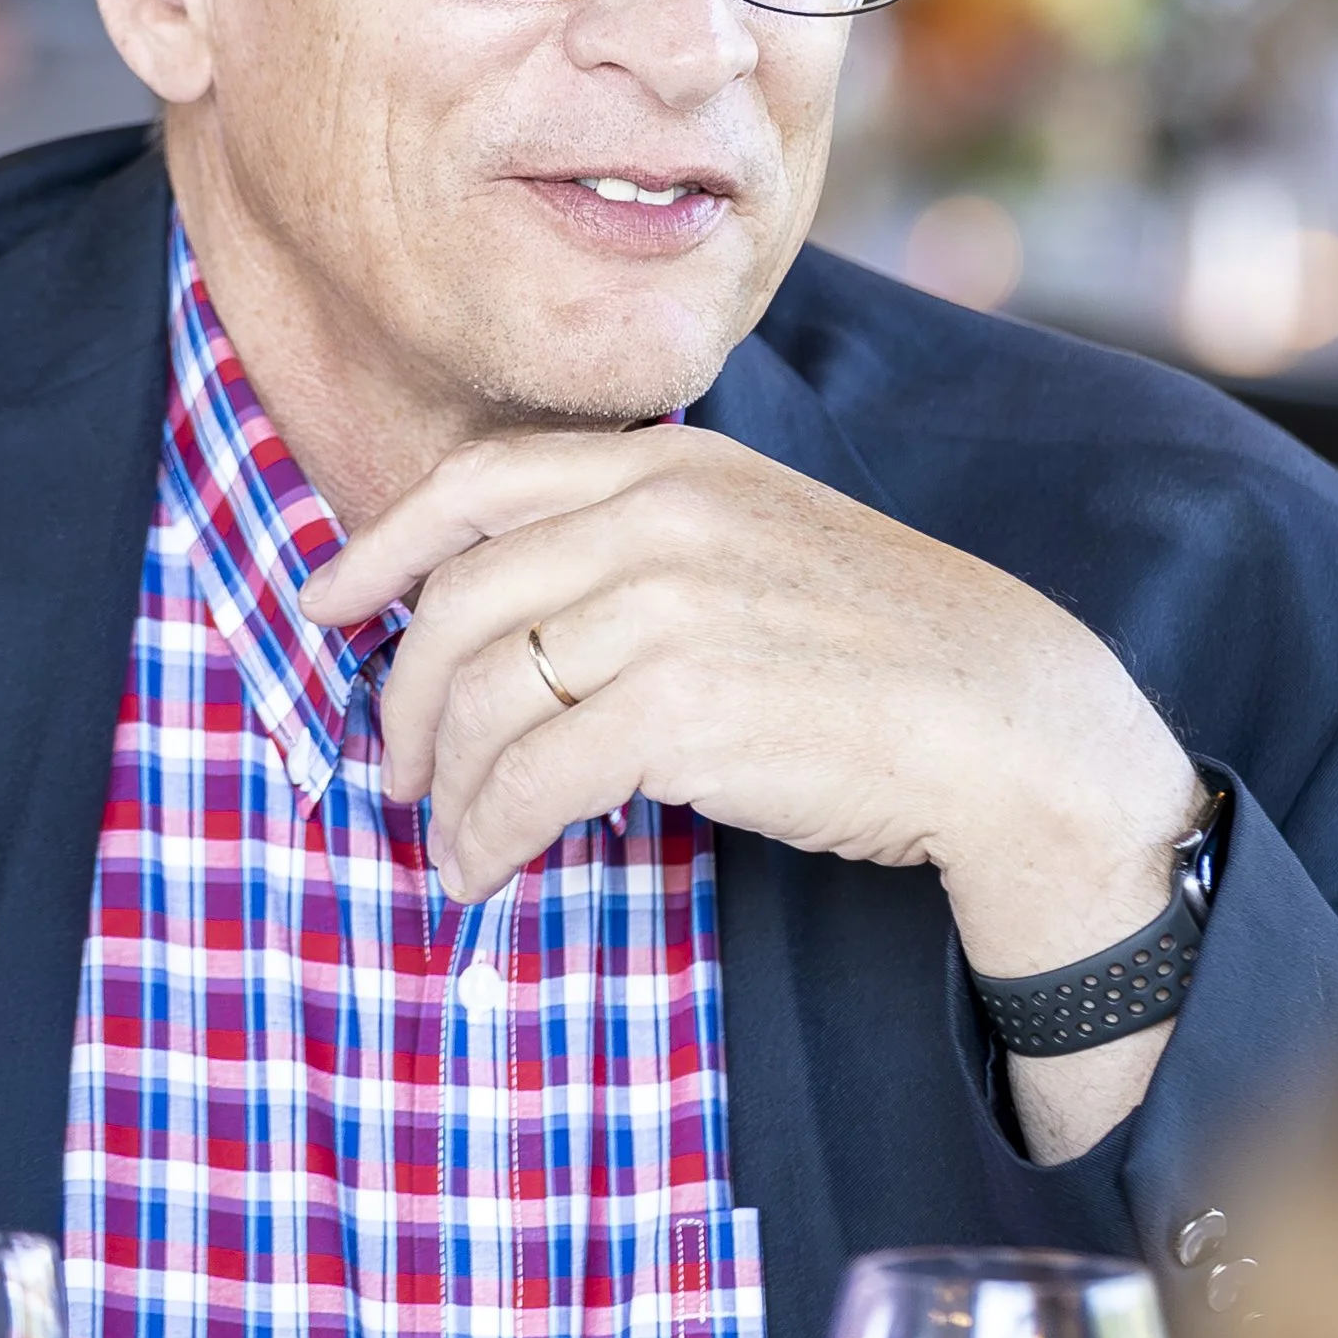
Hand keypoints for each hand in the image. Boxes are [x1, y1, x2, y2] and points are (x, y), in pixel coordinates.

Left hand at [304, 427, 1205, 1162]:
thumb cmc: (888, 654)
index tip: (328, 604)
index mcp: (677, 468)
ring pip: (485, 698)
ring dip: (446, 788)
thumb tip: (513, 614)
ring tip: (452, 844)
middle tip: (393, 770)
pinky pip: (530, 778)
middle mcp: (662, 519)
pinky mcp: (681, 709)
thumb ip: (646, 548)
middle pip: (460, 602)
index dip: (384, 546)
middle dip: (404, 699)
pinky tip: (489, 868)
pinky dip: (489, 834)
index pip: (484, 483)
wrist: (1009, 724)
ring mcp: (668, 609)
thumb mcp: (764, 545)